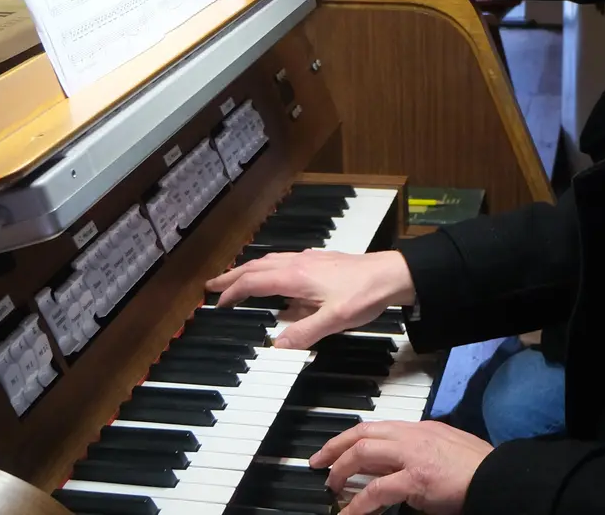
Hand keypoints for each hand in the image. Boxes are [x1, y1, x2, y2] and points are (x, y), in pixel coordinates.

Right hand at [204, 249, 414, 348]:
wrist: (392, 274)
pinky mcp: (319, 260)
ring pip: (269, 261)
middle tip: (212, 285)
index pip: (254, 282)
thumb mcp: (334, 320)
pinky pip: (284, 260)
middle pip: (255, 267)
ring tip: (236, 279)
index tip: (218, 302)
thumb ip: (304, 333)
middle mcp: (297, 263)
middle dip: (232, 276)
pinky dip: (268, 267)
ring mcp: (308, 259)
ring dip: (249, 270)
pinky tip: (275, 275)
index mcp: (295, 276)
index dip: (233, 291)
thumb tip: (276, 344)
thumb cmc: (364, 294)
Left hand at [312, 420, 493, 514]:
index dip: (349, 438)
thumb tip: (397, 468)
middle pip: (362, 434)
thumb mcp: (443, 450)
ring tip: (332, 489)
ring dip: (341, 472)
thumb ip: (419, 454)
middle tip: (319, 465)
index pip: (375, 427)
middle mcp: (412, 436)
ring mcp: (412, 455)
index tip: (334, 449)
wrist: (495, 477)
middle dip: (335, 448)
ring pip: (363, 454)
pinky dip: (358, 504)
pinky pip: (376, 490)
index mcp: (419, 429)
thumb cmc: (476, 469)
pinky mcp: (415, 478)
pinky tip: (348, 514)